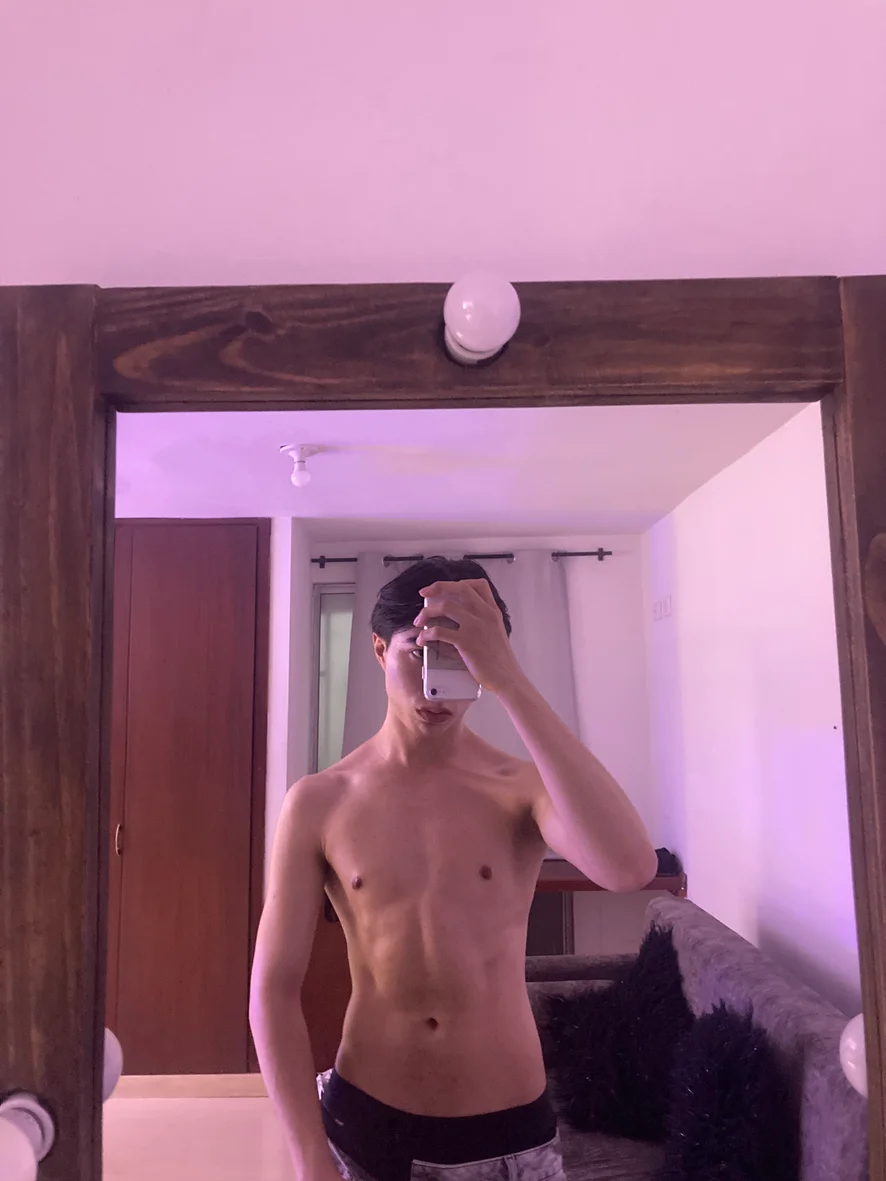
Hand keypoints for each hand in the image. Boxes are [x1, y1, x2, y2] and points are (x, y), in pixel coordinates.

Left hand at [414, 579, 523, 695]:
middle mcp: (485, 614)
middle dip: (437, 587)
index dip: (458, 582)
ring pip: (445, 606)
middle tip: (424, 593)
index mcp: (492, 611)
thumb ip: (482, 621)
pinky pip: (439, 631)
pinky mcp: (466, 642)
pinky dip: (426, 634)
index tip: (444, 588)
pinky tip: (422, 640)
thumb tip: (459, 618)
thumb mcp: (496, 632)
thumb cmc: (500, 660)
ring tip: (419, 621)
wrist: (507, 677)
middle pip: (459, 588)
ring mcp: (475, 626)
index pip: (478, 584)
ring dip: (427, 612)